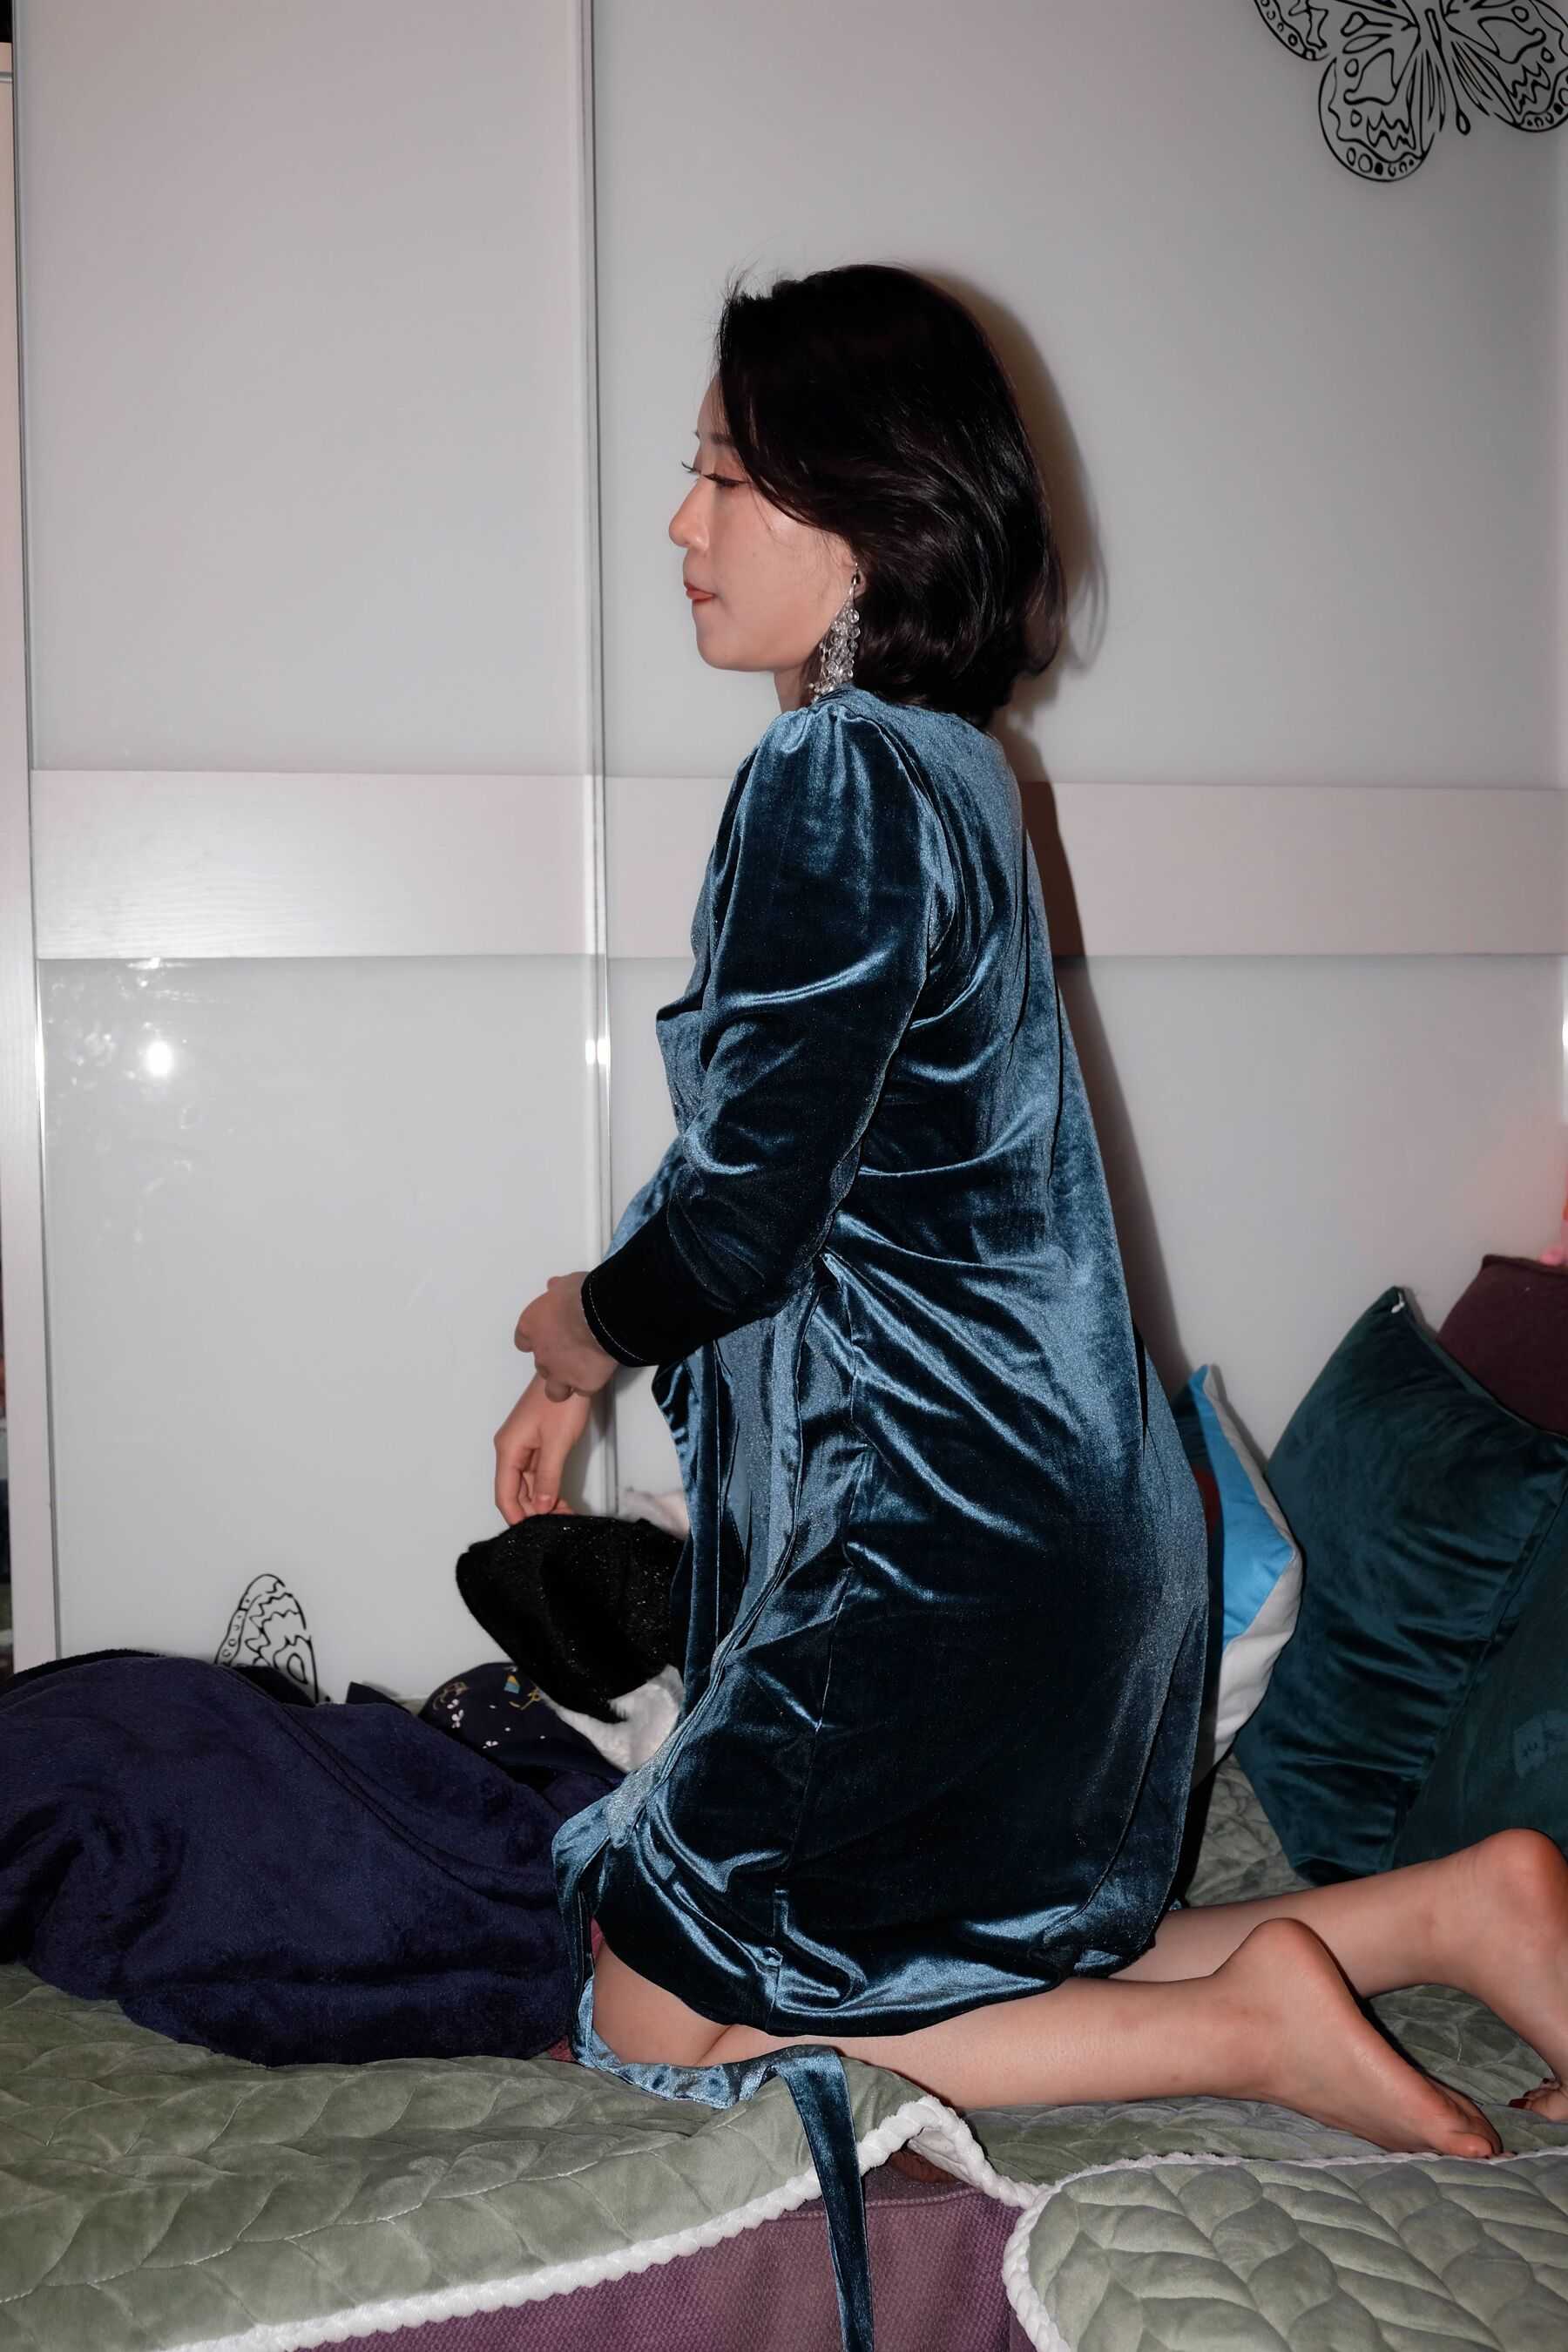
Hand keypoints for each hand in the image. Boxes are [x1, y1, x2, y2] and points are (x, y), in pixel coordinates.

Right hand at [494, 1374, 590, 1523]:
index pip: (504, 1495)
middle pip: (516, 1492)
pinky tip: (562, 1502)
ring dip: (544, 1503)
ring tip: (565, 1517)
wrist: (574, 1373)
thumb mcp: (557, 1443)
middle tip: (560, 1526)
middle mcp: (511, 1450)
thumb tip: (541, 1508)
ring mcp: (524, 1448)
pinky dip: (549, 1489)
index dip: (517, 1517)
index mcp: (508, 1450)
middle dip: (535, 1512)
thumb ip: (548, 1478)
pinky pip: (538, 1475)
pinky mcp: (538, 1445)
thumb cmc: (563, 1404)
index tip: (535, 1534)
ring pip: (529, 1486)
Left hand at [513, 1271, 618, 1403]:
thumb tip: (555, 1286)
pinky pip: (583, 1391)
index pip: (522, 1341)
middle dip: (554, 1361)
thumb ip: (556, 1289)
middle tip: (571, 1351)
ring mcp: (560, 1373)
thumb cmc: (580, 1297)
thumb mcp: (564, 1285)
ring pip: (555, 1390)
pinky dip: (589, 1385)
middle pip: (541, 1365)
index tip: (544, 1336)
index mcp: (532, 1327)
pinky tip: (598, 1375)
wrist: (601, 1315)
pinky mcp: (582, 1384)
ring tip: (579, 1375)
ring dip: (564, 1384)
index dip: (534, 1340)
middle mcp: (542, 1353)